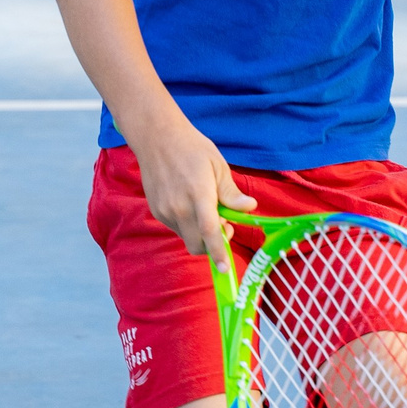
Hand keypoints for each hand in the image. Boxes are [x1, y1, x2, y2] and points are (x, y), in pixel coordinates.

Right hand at [128, 116, 256, 256]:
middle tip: (223, 224)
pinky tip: (188, 203)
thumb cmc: (192, 148)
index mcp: (199, 194)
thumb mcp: (218, 166)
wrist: (156, 138)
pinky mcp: (156, 211)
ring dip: (199, 233)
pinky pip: (176, 228)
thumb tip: (250, 208)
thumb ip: (231, 192)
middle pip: (197, 245)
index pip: (209, 232)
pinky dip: (187, 224)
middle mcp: (179, 207)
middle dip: (212, 245)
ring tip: (204, 207)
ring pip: (186, 237)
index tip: (225, 269)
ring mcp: (165, 211)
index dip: (219, 253)